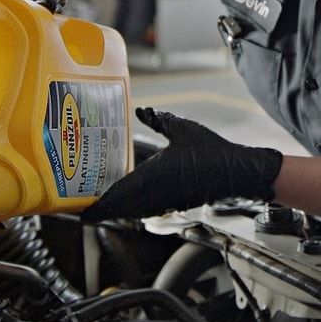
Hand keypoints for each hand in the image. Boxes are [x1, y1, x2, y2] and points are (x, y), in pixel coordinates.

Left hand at [80, 108, 283, 221]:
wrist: (238, 172)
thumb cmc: (212, 151)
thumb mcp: (183, 130)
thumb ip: (160, 120)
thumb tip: (142, 110)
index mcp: (156, 175)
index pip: (120, 194)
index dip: (100, 205)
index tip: (82, 212)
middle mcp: (158, 192)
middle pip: (123, 207)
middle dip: (104, 211)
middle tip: (84, 211)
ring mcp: (168, 201)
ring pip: (135, 211)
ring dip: (118, 210)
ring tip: (102, 206)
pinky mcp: (176, 203)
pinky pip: (148, 210)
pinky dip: (134, 209)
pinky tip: (130, 203)